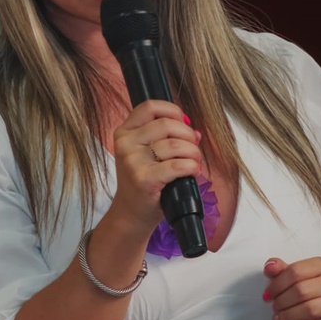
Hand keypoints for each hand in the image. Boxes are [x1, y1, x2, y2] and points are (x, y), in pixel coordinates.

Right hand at [107, 100, 201, 235]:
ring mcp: (133, 161)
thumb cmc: (143, 180)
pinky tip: (192, 171)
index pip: (150, 107)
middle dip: (188, 135)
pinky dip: (191, 166)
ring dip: (193, 153)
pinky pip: (178, 165)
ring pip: (175, 144)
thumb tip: (196, 132)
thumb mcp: (146, 154)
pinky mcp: (144, 179)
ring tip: (194, 162)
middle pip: (167, 124)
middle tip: (192, 148)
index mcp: (124, 132)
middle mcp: (126, 144)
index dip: (172, 111)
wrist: (132, 212)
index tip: (183, 122)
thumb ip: (166, 137)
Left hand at [262, 257, 320, 319]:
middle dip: (282, 301)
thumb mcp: (296, 276)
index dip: (277, 284)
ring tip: (279, 318)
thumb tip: (270, 266)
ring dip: (289, 315)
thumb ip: (281, 270)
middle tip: (274, 307)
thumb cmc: (311, 290)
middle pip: (302, 290)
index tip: (267, 294)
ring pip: (310, 309)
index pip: (296, 271)